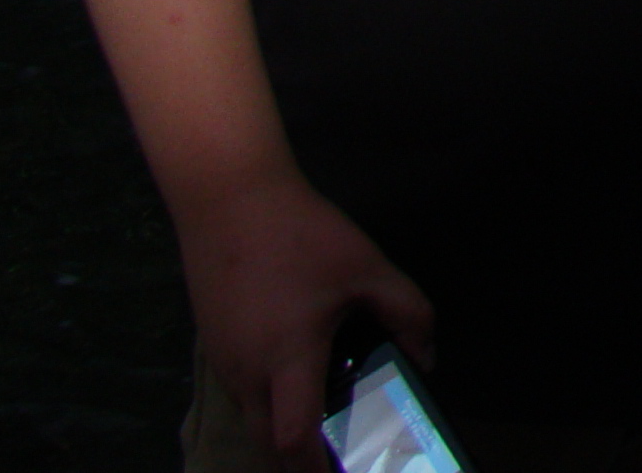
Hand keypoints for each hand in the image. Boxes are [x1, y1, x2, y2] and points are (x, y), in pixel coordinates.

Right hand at [175, 164, 434, 467]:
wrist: (229, 196)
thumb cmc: (300, 234)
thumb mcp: (366, 266)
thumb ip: (406, 311)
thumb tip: (426, 356)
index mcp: (285, 360)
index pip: (293, 439)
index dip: (317, 467)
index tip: (345, 470)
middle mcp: (246, 374)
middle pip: (267, 443)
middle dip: (300, 460)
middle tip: (342, 452)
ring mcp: (223, 362)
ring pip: (252, 417)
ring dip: (282, 428)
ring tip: (327, 416)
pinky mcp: (214, 344)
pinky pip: (242, 390)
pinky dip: (268, 400)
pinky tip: (299, 375)